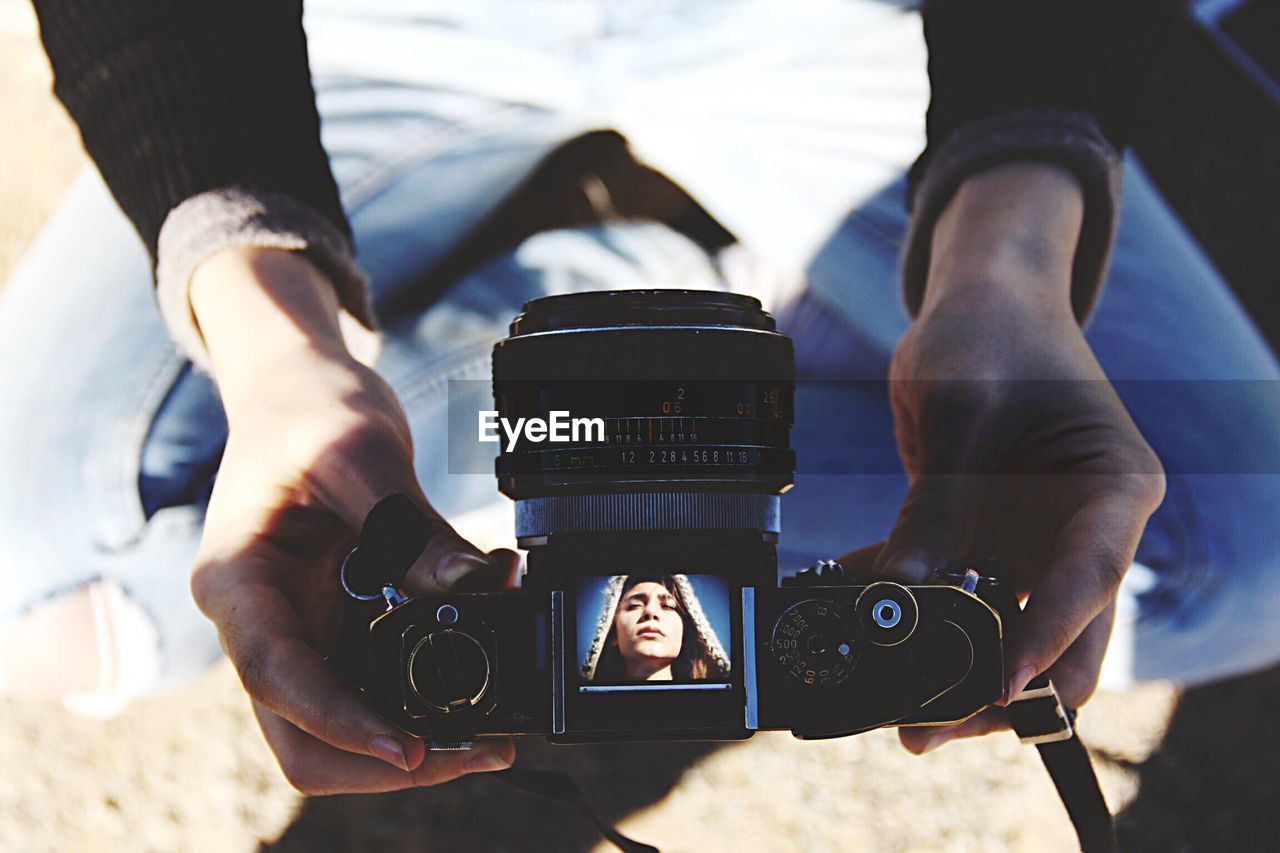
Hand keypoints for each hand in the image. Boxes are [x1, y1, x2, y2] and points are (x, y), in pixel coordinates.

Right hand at [187, 247, 517, 792]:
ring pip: (338, 725)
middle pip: (301, 733)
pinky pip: (372, 686)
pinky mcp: (333, 627)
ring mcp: (296, 630)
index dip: (340, 722)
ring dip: (407, 739)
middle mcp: (258, 620)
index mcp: (236, 580)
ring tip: (489, 735)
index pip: (276, 676)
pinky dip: (421, 697)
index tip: (409, 748)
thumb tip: (480, 586)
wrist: (297, 389)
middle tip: (475, 750)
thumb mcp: (359, 454)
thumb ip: (411, 527)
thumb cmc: (306, 409)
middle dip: (382, 759)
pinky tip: (478, 688)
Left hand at [839, 163, 1165, 752]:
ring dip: (948, 666)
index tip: (999, 686)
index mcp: (1111, 491)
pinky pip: (947, 591)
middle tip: (929, 727)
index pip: (1087, 582)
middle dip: (997, 691)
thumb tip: (902, 592)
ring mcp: (1034, 540)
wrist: (980, 303)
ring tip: (887, 703)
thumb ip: (939, 506)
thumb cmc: (992, 336)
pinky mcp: (986, 539)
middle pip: (1055, 635)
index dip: (1045, 640)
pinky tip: (851, 615)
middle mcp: (1083, 530)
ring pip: (1000, 630)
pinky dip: (906, 607)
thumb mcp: (964, 415)